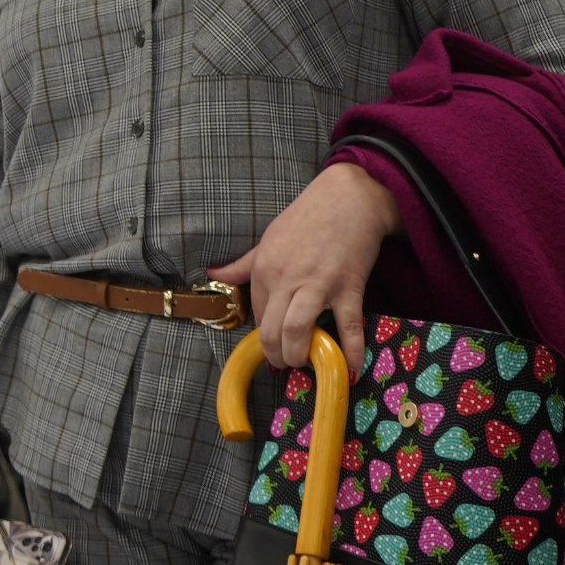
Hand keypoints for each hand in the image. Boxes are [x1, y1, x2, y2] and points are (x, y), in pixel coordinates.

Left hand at [210, 161, 397, 375]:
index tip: (275, 345)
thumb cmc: (308, 217)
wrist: (349, 196)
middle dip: (277, 355)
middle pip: (271, 330)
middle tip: (287, 363)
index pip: (257, 316)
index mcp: (264, 269)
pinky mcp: (348, 286)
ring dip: (299, 355)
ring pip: (297, 330)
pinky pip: (347, 326)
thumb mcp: (268, 238)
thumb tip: (214, 274)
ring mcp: (317, 283)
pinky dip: (349, 351)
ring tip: (306, 363)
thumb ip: (243, 264)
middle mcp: (286, 278)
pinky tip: (349, 368)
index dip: (266, 336)